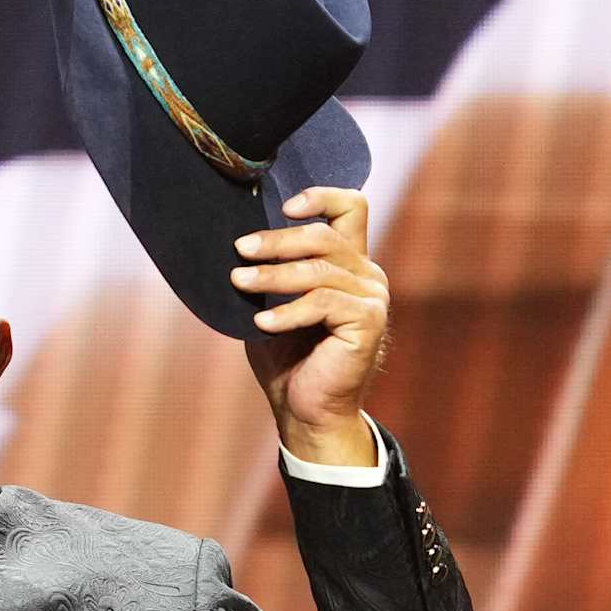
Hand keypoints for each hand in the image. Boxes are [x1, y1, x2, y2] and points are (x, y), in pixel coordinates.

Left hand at [232, 185, 387, 465]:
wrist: (307, 413)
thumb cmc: (288, 362)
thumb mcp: (274, 307)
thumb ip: (271, 275)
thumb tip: (238, 243)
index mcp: (350, 264)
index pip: (352, 208)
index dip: (322, 196)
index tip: (285, 207)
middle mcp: (367, 275)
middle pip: (324, 235)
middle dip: (277, 241)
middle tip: (240, 249)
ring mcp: (372, 297)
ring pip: (318, 270)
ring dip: (273, 276)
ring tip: (238, 281)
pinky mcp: (368, 321)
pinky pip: (323, 302)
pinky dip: (288, 312)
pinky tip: (261, 323)